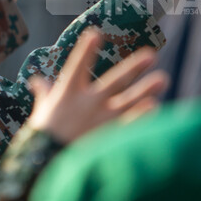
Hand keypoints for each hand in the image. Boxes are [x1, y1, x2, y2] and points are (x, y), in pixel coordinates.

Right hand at [26, 30, 167, 144]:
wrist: (46, 166)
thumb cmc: (42, 138)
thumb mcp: (41, 112)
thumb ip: (44, 94)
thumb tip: (38, 82)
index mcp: (68, 93)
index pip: (78, 65)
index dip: (87, 49)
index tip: (96, 34)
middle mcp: (88, 103)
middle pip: (115, 80)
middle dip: (133, 67)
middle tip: (151, 56)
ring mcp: (101, 120)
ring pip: (129, 101)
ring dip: (146, 89)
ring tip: (162, 80)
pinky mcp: (109, 136)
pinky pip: (130, 124)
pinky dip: (142, 116)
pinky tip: (155, 107)